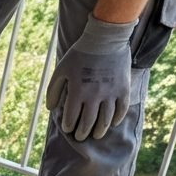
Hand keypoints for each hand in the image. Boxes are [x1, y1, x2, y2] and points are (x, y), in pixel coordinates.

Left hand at [46, 15, 135, 140]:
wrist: (106, 38)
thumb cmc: (79, 54)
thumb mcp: (60, 70)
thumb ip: (53, 91)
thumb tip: (51, 109)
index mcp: (77, 92)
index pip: (71, 118)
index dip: (69, 126)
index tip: (68, 129)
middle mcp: (94, 95)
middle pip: (88, 123)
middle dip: (83, 133)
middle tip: (80, 136)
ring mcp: (110, 93)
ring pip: (105, 120)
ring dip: (99, 131)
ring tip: (96, 135)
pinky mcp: (124, 88)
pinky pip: (122, 109)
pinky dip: (117, 119)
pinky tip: (112, 123)